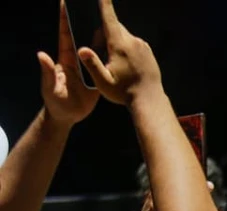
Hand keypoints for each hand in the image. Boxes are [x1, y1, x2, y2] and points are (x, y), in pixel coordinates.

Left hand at [38, 2, 99, 124]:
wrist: (68, 116)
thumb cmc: (56, 103)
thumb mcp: (50, 88)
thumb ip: (47, 72)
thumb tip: (42, 55)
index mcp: (65, 60)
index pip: (65, 35)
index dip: (64, 19)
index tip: (66, 3)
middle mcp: (76, 60)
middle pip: (81, 36)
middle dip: (83, 20)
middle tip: (89, 6)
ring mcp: (87, 68)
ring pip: (95, 48)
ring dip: (100, 34)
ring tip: (107, 20)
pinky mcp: (98, 77)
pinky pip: (104, 63)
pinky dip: (110, 53)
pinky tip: (117, 46)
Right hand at [77, 0, 162, 105]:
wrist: (150, 100)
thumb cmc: (124, 93)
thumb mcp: (104, 82)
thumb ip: (92, 65)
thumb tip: (81, 49)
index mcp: (120, 45)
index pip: (109, 18)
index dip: (104, 4)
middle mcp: (133, 42)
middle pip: (114, 27)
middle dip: (104, 34)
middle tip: (102, 54)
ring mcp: (143, 46)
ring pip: (123, 35)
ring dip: (115, 43)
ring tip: (115, 64)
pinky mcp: (148, 51)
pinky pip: (133, 43)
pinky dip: (125, 48)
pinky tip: (125, 65)